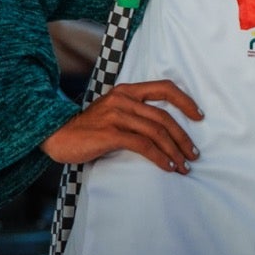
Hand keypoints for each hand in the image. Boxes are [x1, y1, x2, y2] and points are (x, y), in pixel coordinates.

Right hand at [41, 80, 202, 173]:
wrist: (56, 135)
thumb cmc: (88, 127)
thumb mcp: (113, 110)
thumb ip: (135, 112)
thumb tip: (166, 128)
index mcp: (127, 91)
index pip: (165, 88)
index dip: (186, 101)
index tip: (199, 116)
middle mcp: (124, 99)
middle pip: (165, 117)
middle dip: (183, 138)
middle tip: (194, 154)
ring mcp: (117, 116)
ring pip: (157, 132)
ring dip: (175, 151)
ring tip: (184, 165)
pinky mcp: (110, 134)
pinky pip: (143, 145)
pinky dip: (160, 157)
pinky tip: (168, 166)